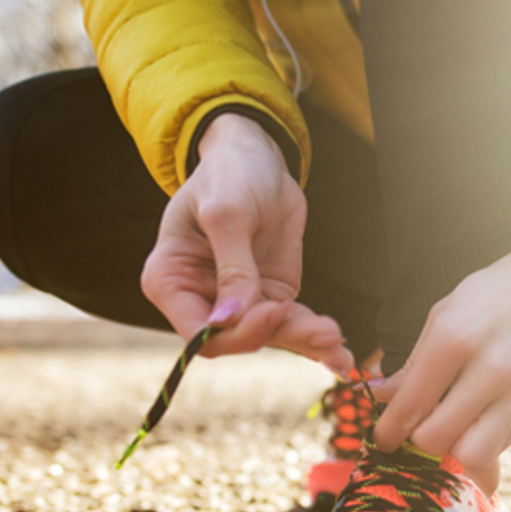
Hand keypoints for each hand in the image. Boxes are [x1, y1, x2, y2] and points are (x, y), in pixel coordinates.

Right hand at [140, 113, 352, 371]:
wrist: (257, 157)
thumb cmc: (228, 174)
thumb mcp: (227, 213)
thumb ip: (232, 268)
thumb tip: (228, 321)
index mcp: (169, 280)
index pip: (197, 331)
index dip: (236, 331)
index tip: (274, 309)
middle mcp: (200, 298)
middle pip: (236, 339)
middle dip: (278, 334)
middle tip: (324, 330)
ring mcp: (238, 300)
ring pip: (269, 336)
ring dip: (305, 342)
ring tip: (340, 349)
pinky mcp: (270, 295)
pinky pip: (290, 325)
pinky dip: (314, 338)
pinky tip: (340, 354)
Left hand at [370, 239, 510, 494]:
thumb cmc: (502, 290)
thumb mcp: (449, 311)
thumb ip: (415, 360)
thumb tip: (381, 394)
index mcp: (454, 337)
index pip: (409, 405)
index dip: (387, 431)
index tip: (383, 439)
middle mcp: (488, 369)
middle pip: (436, 440)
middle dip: (418, 442)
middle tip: (418, 430)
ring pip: (474, 455)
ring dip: (456, 451)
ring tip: (452, 431)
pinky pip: (504, 444)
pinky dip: (485, 441)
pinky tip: (480, 421)